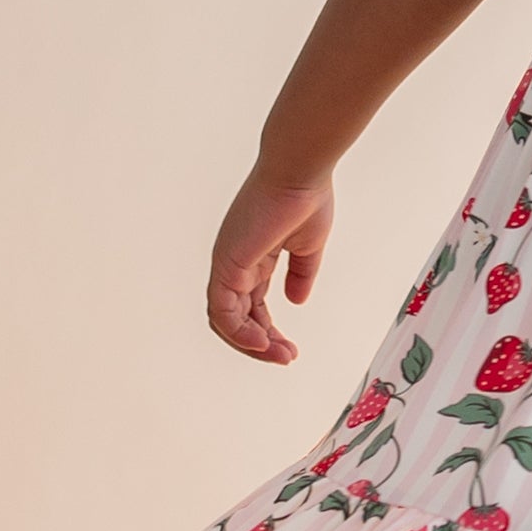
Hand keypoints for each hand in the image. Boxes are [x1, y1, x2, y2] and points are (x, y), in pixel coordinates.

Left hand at [208, 168, 333, 360]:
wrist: (300, 172)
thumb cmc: (305, 197)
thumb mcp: (308, 246)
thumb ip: (300, 274)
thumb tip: (296, 301)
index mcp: (251, 258)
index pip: (250, 307)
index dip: (267, 332)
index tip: (289, 349)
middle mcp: (233, 263)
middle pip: (233, 319)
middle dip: (259, 344)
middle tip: (286, 358)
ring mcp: (227, 263)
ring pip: (224, 320)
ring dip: (251, 344)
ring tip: (279, 355)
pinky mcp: (227, 262)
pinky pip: (223, 309)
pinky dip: (239, 331)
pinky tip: (263, 342)